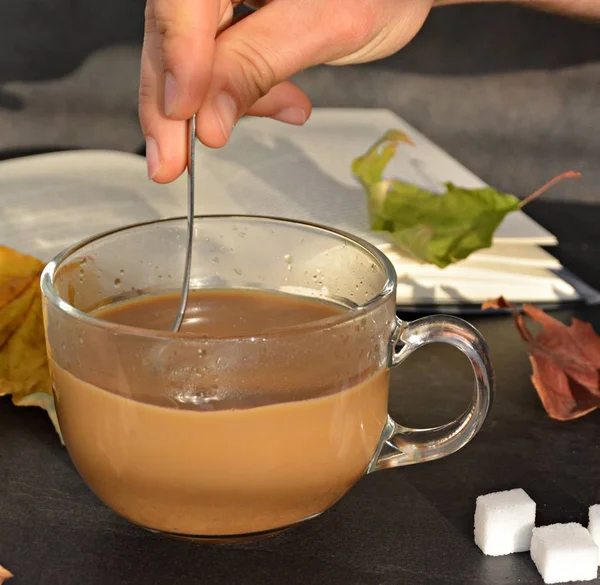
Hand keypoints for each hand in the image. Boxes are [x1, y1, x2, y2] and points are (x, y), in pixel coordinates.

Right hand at [139, 0, 433, 182]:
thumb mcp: (322, 26)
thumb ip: (255, 67)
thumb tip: (207, 122)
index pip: (180, 6)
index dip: (177, 62)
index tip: (182, 116)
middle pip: (173, 37)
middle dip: (174, 107)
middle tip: (169, 163)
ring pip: (194, 59)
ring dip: (220, 104)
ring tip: (275, 115)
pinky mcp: (238, 24)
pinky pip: (223, 66)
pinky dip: (247, 94)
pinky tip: (288, 103)